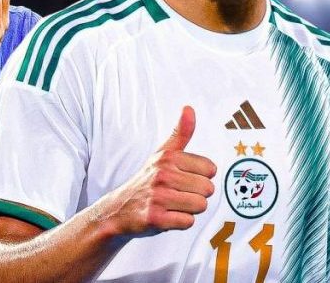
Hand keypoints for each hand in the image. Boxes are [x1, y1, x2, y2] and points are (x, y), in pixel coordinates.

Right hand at [101, 106, 215, 237]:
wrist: (119, 209)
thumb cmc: (146, 181)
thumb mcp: (162, 154)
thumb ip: (181, 133)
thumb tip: (189, 108)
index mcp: (168, 157)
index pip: (210, 169)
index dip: (200, 177)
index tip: (183, 179)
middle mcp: (163, 174)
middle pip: (208, 189)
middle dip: (196, 195)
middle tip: (177, 195)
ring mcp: (158, 197)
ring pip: (200, 206)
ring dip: (189, 209)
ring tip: (172, 205)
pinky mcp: (155, 218)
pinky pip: (188, 222)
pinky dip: (180, 222)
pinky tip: (167, 216)